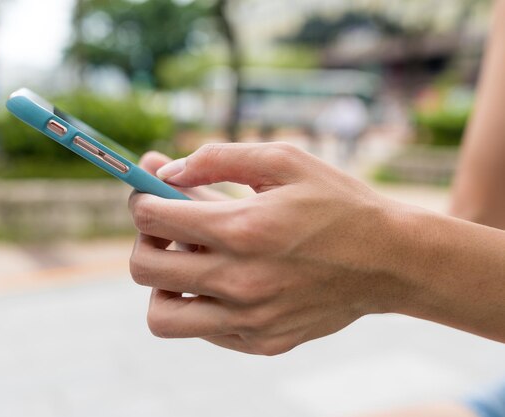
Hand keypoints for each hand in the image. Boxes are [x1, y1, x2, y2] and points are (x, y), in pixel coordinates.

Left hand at [129, 143, 408, 354]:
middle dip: (144, 240)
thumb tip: (166, 170)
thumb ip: (218, 157)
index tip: (149, 192)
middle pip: (143, 267)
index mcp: (242, 227)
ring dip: (161, 286)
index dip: (140, 198)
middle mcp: (239, 280)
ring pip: (162, 315)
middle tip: (166, 228)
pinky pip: (203, 331)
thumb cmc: (337, 204)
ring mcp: (249, 319)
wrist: (391, 261)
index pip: (152, 217)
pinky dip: (201, 305)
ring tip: (188, 264)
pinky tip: (227, 282)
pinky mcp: (261, 342)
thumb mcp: (284, 160)